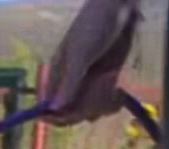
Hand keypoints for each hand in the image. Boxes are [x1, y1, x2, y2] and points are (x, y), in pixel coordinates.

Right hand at [44, 0, 141, 125]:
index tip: (70, 117)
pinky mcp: (107, 81)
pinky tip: (119, 95)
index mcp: (57, 76)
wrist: (119, 8)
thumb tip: (55, 109)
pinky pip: (105, 103)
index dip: (56, 116)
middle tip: (99, 96)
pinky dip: (112, 103)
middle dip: (84, 109)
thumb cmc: (93, 25)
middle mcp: (71, 83)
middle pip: (71, 112)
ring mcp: (90, 83)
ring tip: (112, 91)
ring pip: (89, 110)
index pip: (49, 106)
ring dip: (101, 106)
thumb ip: (69, 82)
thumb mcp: (80, 53)